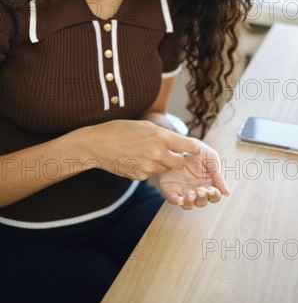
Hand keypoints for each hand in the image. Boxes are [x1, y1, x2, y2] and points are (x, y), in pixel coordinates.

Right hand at [79, 119, 200, 180]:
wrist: (97, 145)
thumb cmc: (120, 130)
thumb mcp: (145, 125)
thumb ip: (163, 135)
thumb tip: (178, 143)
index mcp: (160, 136)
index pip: (188, 146)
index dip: (193, 149)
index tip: (194, 149)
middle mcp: (157, 153)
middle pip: (180, 163)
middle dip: (178, 160)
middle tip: (172, 154)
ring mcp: (148, 167)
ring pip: (165, 170)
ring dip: (162, 165)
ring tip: (148, 154)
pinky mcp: (140, 177)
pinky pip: (151, 174)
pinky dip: (148, 169)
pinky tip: (136, 160)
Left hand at [158, 140, 229, 209]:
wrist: (178, 143)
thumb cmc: (197, 150)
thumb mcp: (210, 157)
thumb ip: (218, 173)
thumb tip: (226, 193)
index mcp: (208, 182)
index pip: (214, 196)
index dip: (214, 195)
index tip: (212, 189)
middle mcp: (196, 189)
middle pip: (202, 202)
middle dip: (202, 198)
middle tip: (200, 190)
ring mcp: (183, 190)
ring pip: (188, 204)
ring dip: (190, 202)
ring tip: (190, 193)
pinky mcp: (171, 189)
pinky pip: (173, 199)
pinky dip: (176, 202)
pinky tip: (179, 199)